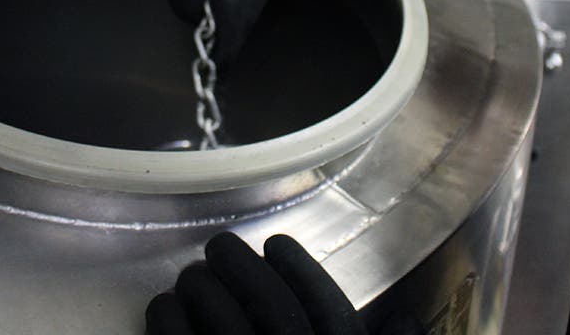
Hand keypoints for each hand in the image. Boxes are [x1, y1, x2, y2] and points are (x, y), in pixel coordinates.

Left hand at [145, 232, 424, 334]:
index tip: (277, 244)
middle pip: (272, 313)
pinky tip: (161, 309)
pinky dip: (166, 325)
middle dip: (241, 271)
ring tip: (190, 276)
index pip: (331, 315)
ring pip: (223, 329)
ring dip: (201, 293)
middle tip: (218, 247)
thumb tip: (408, 316)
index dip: (302, 272)